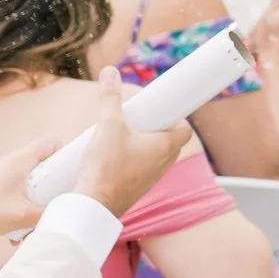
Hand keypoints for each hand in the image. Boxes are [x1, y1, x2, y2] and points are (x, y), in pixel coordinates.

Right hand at [0, 99, 181, 232]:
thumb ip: (110, 98)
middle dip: (157, 129)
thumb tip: (110, 72)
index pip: (185, 129)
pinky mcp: (136, 190)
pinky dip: (134, 162)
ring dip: (145, 147)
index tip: (161, 109)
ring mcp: (151, 179)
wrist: (93, 205)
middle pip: (170, 141)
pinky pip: (142, 171)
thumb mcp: (108, 125)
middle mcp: (163, 164)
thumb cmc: (106, 167)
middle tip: (139, 120)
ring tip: (124, 137)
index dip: (177, 117)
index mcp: (166, 147)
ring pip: (156, 157)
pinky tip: (115, 158)